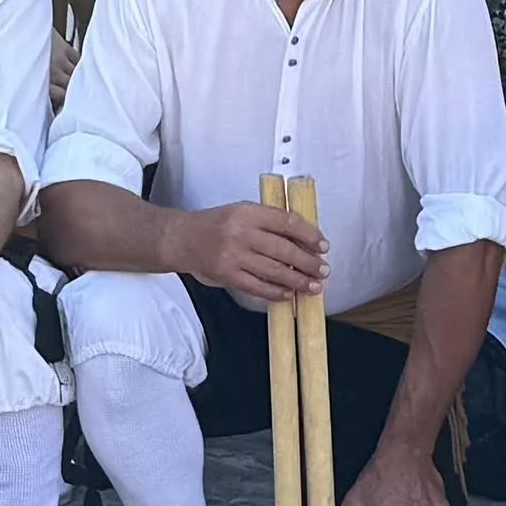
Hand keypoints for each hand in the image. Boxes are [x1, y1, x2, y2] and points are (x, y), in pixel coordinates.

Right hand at [184, 200, 326, 308]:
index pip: (287, 222)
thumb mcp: (241, 211)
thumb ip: (268, 222)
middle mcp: (242, 233)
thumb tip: (303, 240)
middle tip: (324, 270)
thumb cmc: (216, 224)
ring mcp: (234, 256)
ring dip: (298, 280)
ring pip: (274, 270)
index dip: (309, 235)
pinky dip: (277, 292)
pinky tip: (290, 294)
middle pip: (284, 249)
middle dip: (308, 262)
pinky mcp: (228, 275)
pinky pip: (258, 286)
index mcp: (248, 212)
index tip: (323, 245)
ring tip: (314, 286)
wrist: (182, 239)